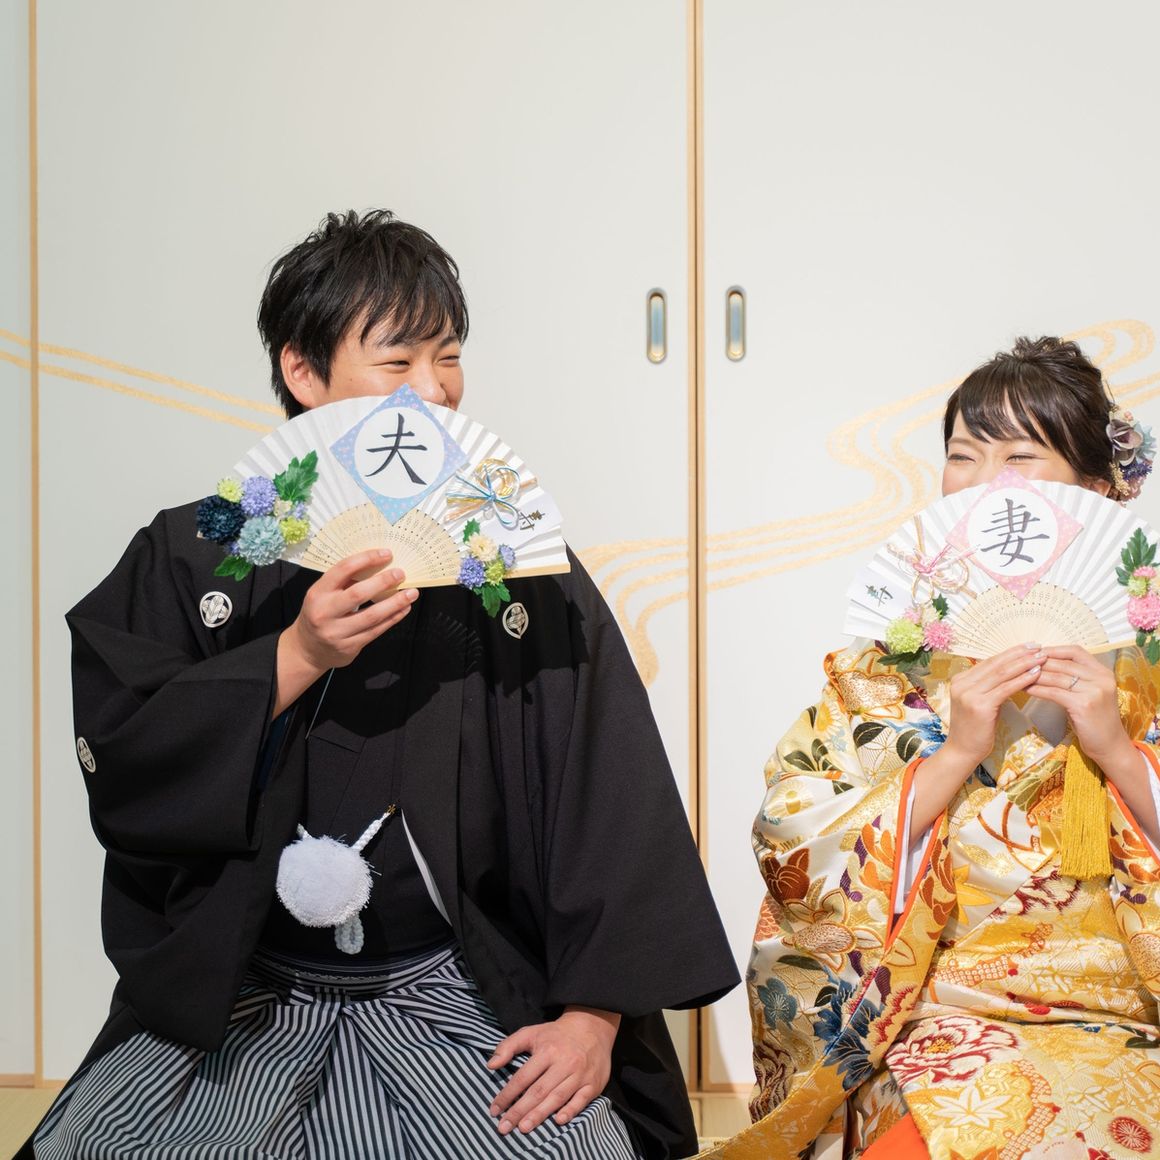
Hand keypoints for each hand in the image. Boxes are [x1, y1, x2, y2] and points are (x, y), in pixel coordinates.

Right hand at [273, 549, 417, 713]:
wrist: (308, 650)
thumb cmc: (320, 614)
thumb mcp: (323, 595)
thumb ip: (344, 582)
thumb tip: (378, 565)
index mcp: (318, 593)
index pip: (343, 570)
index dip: (366, 559)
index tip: (386, 554)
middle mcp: (325, 612)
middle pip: (358, 594)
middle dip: (383, 582)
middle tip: (401, 574)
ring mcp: (336, 632)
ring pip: (371, 616)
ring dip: (395, 603)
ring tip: (411, 594)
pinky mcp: (349, 647)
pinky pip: (376, 631)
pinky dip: (392, 618)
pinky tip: (404, 609)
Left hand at [487, 1007, 619, 1135]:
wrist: (592, 1026)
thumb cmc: (556, 1034)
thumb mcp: (531, 1032)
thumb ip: (508, 1046)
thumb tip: (490, 1065)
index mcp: (547, 1050)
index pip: (523, 1077)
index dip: (507, 1094)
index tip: (494, 1110)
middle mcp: (563, 1063)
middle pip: (539, 1091)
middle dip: (520, 1110)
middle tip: (504, 1127)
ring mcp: (580, 1074)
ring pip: (557, 1097)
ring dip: (540, 1114)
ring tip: (524, 1128)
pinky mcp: (593, 1084)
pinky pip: (581, 1100)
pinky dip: (570, 1111)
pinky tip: (558, 1121)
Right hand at [907, 643, 1044, 838]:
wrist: (962, 751)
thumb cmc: (974, 729)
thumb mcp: (979, 703)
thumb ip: (988, 687)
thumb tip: (1011, 672)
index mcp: (960, 679)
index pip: (990, 661)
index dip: (1010, 652)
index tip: (1029, 646)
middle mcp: (962, 683)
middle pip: (996, 664)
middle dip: (1019, 654)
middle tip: (1038, 646)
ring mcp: (969, 694)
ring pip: (1002, 674)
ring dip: (1024, 664)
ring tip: (1041, 657)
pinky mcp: (980, 705)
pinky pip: (1006, 689)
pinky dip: (1022, 680)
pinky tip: (1036, 674)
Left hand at [1026, 645, 1131, 767]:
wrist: (1110, 745)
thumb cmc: (1094, 719)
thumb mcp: (1088, 693)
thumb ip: (1074, 677)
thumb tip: (1042, 663)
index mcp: (1103, 672)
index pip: (1075, 651)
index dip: (1053, 650)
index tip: (1034, 653)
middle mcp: (1101, 678)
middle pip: (1063, 663)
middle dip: (1039, 663)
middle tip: (1019, 663)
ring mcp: (1094, 691)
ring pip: (1057, 677)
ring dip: (1034, 675)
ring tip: (1017, 675)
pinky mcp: (1084, 705)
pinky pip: (1054, 692)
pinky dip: (1037, 689)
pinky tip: (1025, 689)